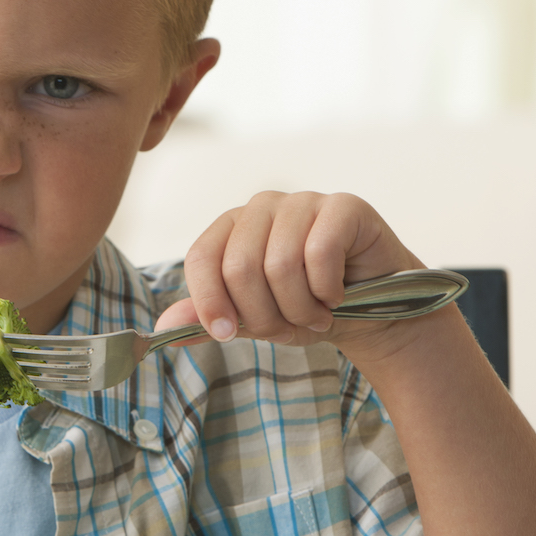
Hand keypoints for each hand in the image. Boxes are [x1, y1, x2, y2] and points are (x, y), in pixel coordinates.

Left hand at [155, 191, 426, 360]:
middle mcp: (262, 207)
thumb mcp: (251, 321)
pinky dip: (327, 289)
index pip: (201, 258)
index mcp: (231, 228)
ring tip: (316, 315)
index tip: (226, 333)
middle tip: (289, 327)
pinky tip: (338, 295)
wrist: (372, 311)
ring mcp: (303, 201)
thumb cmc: (306, 310)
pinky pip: (320, 251)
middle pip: (240, 267)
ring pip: (280, 264)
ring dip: (300, 308)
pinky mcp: (344, 205)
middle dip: (265, 314)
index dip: (209, 301)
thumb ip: (207, 319)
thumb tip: (163, 328)